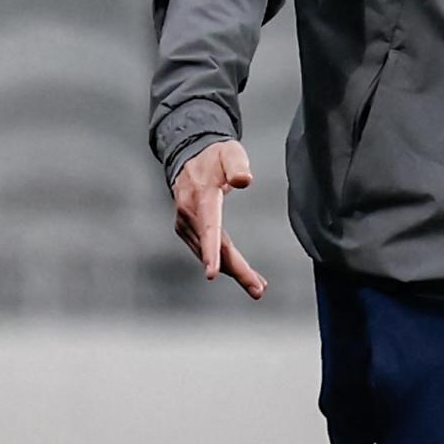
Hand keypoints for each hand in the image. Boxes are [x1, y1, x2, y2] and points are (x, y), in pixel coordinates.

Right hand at [170, 139, 268, 299]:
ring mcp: (186, 223)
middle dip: (235, 271)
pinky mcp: (187, 228)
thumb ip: (238, 165)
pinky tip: (240, 272)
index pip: (208, 228)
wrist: (191, 155)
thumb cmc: (216, 156)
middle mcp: (190, 213)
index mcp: (201, 197)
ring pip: (210, 252)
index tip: (212, 274)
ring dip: (233, 270)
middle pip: (214, 248)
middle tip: (258, 290)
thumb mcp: (231, 153)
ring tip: (257, 286)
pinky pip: (206, 249)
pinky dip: (223, 262)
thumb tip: (244, 181)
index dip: (211, 252)